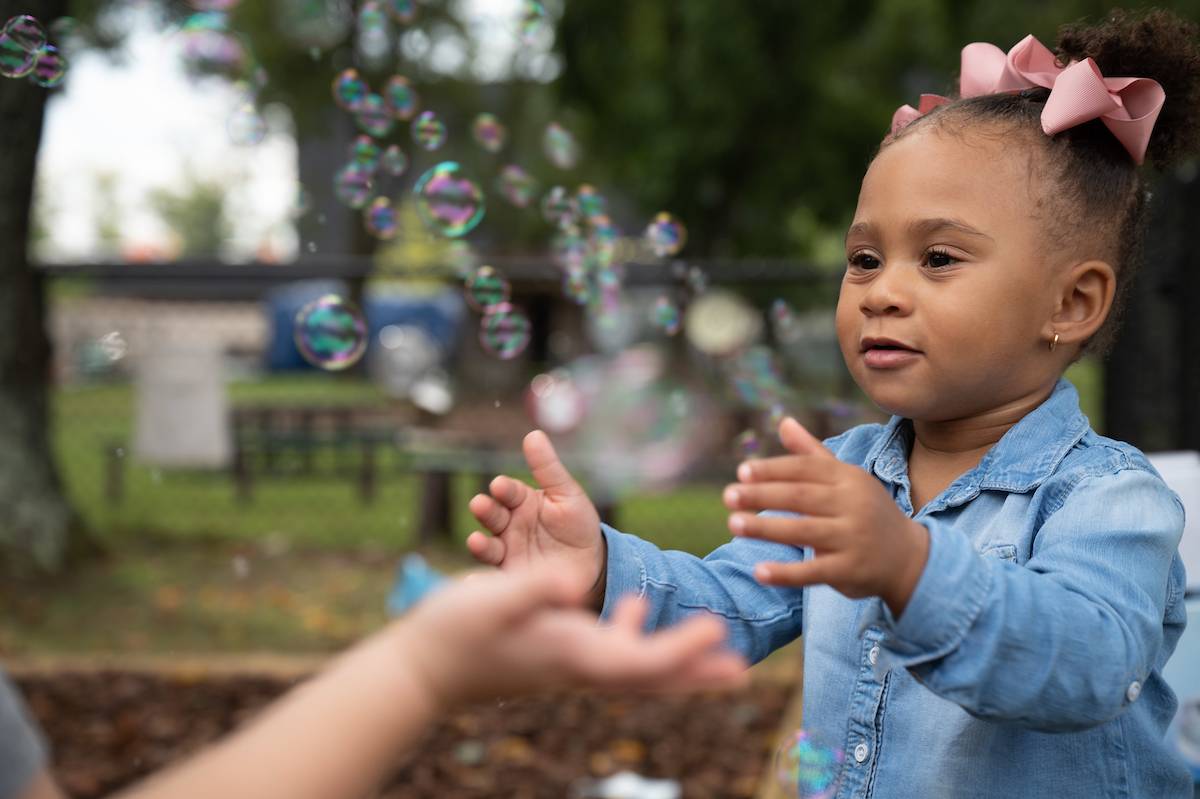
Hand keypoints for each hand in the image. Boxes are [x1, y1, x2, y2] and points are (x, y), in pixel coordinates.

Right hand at [393, 568, 748, 708]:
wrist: (422, 669)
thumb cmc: (454, 632)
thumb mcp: (494, 600)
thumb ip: (535, 588)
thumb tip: (575, 583)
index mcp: (571, 653)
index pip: (640, 661)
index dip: (682, 649)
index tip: (719, 632)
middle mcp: (577, 664)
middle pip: (650, 675)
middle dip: (697, 671)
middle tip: (742, 670)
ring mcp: (566, 663)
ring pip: (633, 665)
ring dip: (675, 657)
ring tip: (713, 647)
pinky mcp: (554, 654)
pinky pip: (607, 651)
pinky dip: (629, 633)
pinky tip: (631, 605)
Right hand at [466, 431, 604, 604]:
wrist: (592, 565)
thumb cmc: (578, 524)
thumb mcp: (567, 494)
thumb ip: (548, 468)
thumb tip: (533, 434)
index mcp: (521, 502)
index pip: (508, 492)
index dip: (504, 488)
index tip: (500, 485)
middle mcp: (509, 525)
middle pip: (492, 516)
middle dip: (485, 510)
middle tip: (479, 505)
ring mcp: (508, 551)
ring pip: (488, 546)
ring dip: (479, 544)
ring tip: (476, 542)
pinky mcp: (512, 576)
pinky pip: (495, 578)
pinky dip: (482, 582)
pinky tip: (476, 583)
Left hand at [723, 417, 929, 614]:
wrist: (908, 557)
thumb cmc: (866, 511)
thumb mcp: (846, 479)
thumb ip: (812, 453)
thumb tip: (784, 421)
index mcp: (848, 479)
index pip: (806, 469)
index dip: (773, 469)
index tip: (742, 471)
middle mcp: (853, 505)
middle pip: (801, 496)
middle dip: (762, 494)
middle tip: (728, 496)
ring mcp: (853, 538)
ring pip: (804, 531)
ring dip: (766, 527)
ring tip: (733, 523)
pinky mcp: (850, 570)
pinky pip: (814, 572)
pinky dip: (786, 573)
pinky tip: (760, 571)